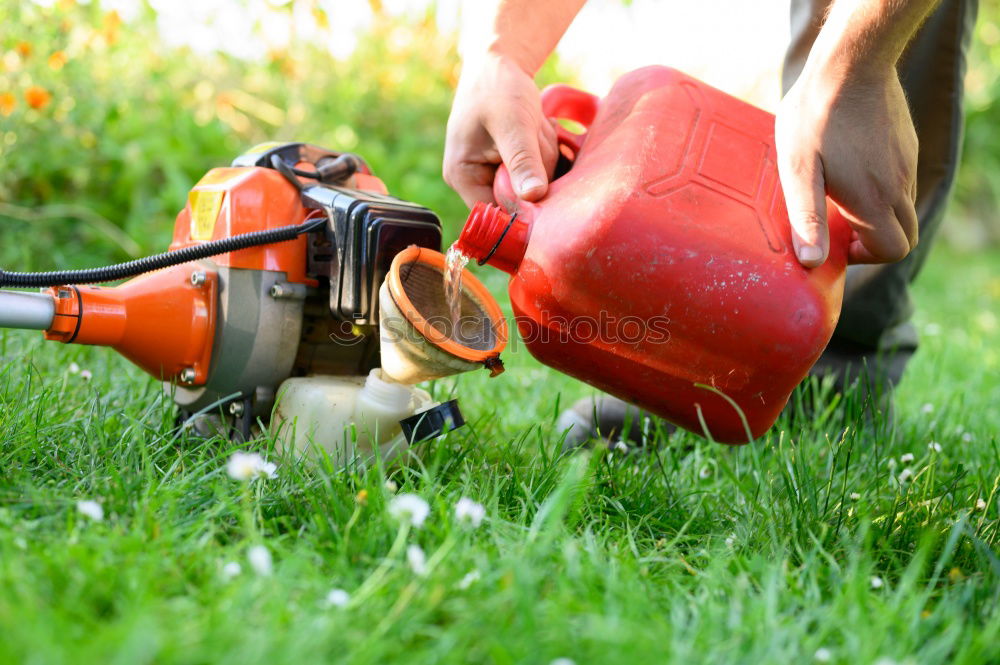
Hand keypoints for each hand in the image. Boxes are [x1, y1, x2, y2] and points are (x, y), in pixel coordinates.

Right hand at [443, 53, 558, 206]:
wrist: (499, 63)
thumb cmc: (497, 88)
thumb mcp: (513, 123)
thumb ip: (523, 160)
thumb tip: (533, 197)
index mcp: (463, 177)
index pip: (496, 212)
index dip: (523, 204)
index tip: (542, 180)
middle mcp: (475, 181)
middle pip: (520, 198)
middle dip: (537, 167)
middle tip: (532, 133)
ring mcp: (493, 172)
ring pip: (535, 183)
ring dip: (544, 153)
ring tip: (532, 125)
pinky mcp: (511, 164)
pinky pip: (539, 171)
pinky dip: (544, 150)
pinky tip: (536, 128)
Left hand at [776, 63, 918, 267]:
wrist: (851, 62)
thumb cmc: (816, 116)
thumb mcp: (799, 170)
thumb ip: (806, 218)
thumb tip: (811, 261)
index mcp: (874, 199)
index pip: (893, 250)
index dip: (866, 256)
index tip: (837, 240)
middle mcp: (899, 185)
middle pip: (905, 235)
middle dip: (875, 242)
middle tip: (839, 225)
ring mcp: (907, 163)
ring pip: (904, 208)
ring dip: (877, 215)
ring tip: (839, 195)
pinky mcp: (907, 145)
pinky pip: (903, 182)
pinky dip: (883, 191)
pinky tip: (850, 169)